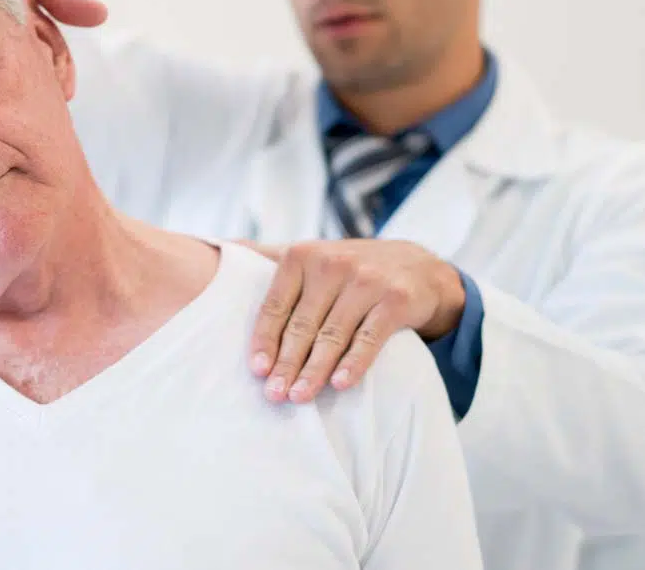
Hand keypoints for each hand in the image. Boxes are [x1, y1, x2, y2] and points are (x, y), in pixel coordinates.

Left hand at [242, 239, 465, 403]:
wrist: (420, 267)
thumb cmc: (353, 269)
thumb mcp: (312, 255)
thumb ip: (270, 255)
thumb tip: (224, 247)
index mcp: (303, 256)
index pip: (275, 304)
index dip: (264, 339)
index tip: (256, 370)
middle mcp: (332, 264)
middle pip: (302, 324)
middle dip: (286, 363)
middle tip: (274, 394)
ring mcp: (366, 281)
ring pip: (332, 334)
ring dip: (314, 370)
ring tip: (299, 397)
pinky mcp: (395, 300)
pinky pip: (370, 337)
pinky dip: (354, 362)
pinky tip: (340, 384)